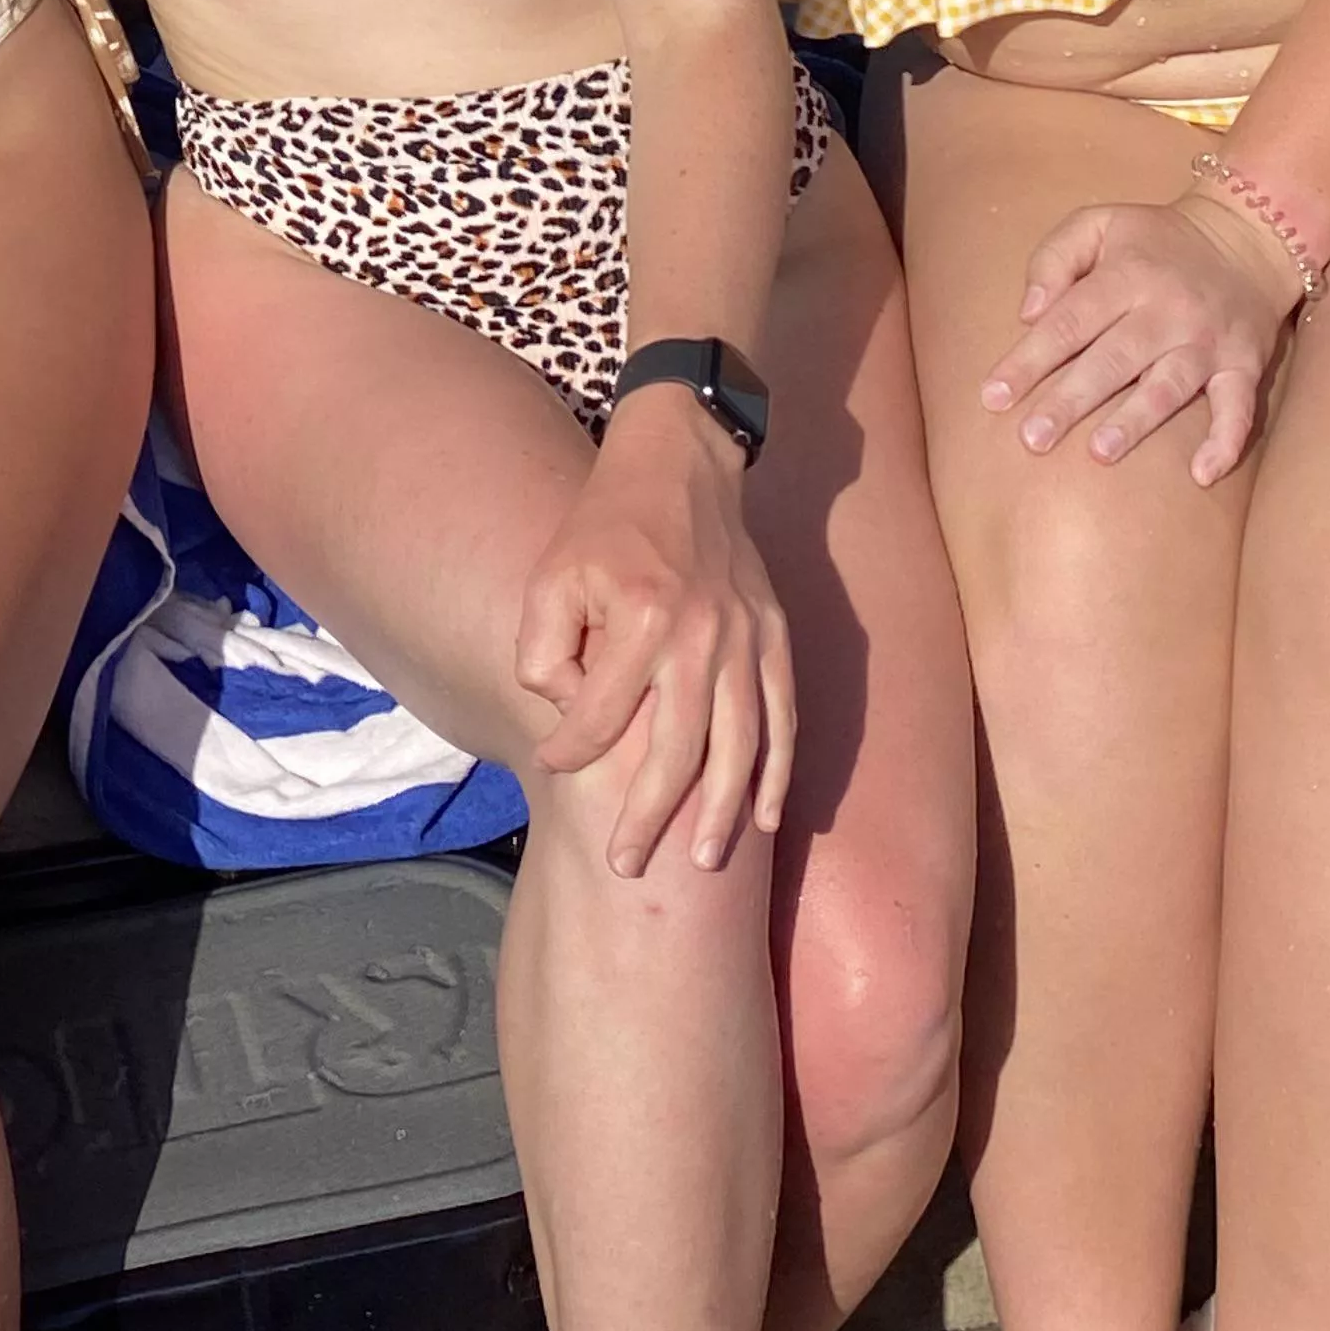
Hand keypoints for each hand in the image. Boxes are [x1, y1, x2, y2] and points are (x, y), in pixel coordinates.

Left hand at [516, 391, 794, 877]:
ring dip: (723, 812)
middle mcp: (701, 635)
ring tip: (705, 864)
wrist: (680, 464)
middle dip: (650, 817)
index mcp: (641, 616)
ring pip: (742, 746)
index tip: (551, 765)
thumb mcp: (551, 574)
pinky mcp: (776, 637)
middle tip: (625, 867)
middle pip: (679, 750)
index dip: (569, 747)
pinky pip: (784, 719)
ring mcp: (748, 639)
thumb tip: (568, 711)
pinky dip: (778, 773)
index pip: (601, 713)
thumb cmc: (604, 526)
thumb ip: (545, 649)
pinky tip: (764, 820)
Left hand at [982, 190, 1305, 484]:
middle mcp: (1168, 310)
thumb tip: (1028, 313)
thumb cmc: (1155, 239)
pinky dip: (1226, 442)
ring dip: (1134, 422)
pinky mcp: (1244, 365)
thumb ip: (1055, 257)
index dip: (1029, 360)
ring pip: (1168, 387)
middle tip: (1032, 439)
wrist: (1246, 237)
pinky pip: (1239, 408)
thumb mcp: (1099, 223)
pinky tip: (1202, 475)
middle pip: (1112, 360)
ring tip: (1099, 452)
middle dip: (1070, 400)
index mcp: (1126, 275)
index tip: (993, 397)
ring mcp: (1208, 342)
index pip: (1068, 322)